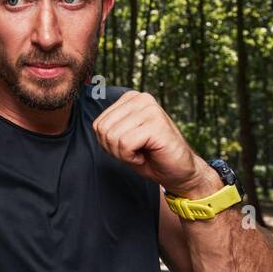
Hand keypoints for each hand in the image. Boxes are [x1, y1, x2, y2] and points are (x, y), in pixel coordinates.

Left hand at [91, 91, 221, 196]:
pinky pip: (125, 144)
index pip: (98, 124)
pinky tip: (148, 155)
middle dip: (114, 149)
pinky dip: (132, 157)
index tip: (129, 147)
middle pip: (103, 130)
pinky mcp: (156, 123)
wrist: (179, 172)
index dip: (108, 144)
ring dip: (124, 154)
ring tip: (142, 152)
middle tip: (136, 152)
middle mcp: (141, 99)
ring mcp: (150, 109)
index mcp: (131, 99)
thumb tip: (94, 124)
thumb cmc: (150, 156)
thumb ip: (108, 127)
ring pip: (113, 137)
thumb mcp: (122, 138)